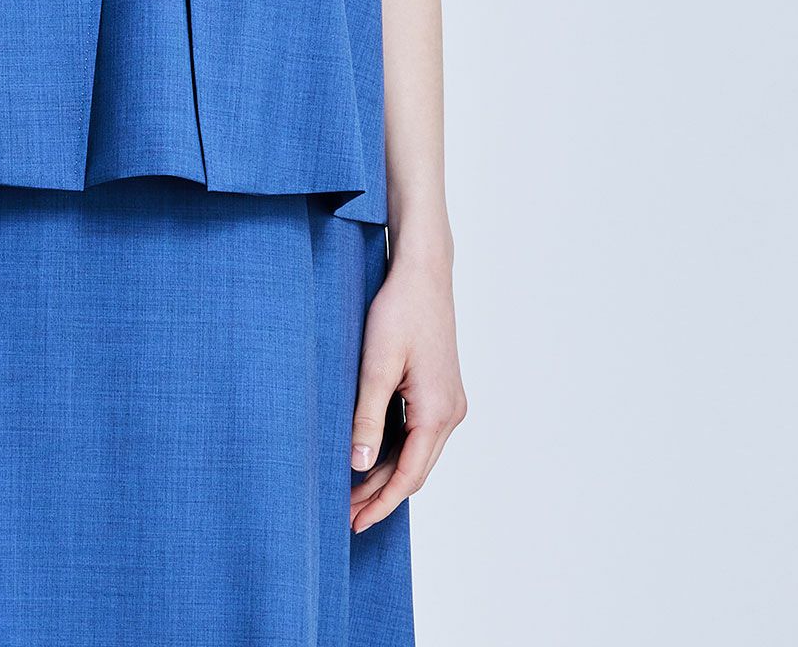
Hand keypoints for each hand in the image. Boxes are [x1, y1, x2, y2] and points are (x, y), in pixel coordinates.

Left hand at [346, 248, 466, 532]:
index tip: (354, 523)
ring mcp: (449, 402)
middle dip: (381, 495)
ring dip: (388, 474)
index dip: (380, 503)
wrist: (423, 273)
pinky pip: (419, 434)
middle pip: (415, 470)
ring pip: (418, 454)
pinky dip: (396, 452)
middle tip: (346, 515)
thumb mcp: (376, 364)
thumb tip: (358, 465)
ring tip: (353, 492)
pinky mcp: (441, 390)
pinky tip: (372, 457)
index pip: (408, 476)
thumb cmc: (400, 311)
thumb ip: (367, 416)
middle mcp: (451, 412)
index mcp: (437, 412)